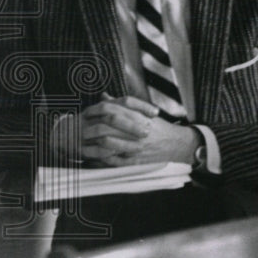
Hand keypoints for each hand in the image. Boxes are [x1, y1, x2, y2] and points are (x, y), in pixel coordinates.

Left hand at [51, 94, 198, 165]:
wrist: (176, 144)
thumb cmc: (157, 127)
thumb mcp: (143, 112)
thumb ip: (123, 104)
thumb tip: (104, 96)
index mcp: (139, 116)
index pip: (113, 109)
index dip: (96, 110)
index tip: (86, 113)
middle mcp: (138, 130)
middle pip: (108, 126)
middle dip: (91, 128)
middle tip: (81, 129)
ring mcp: (136, 147)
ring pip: (108, 144)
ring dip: (93, 144)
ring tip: (84, 144)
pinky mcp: (135, 161)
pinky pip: (113, 161)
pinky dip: (100, 159)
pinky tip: (93, 157)